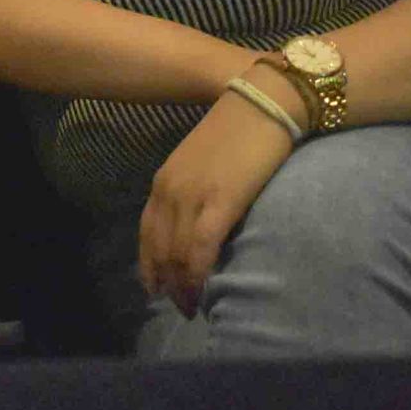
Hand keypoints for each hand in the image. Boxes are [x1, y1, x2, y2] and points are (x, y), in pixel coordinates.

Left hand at [137, 85, 294, 317]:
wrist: (264, 103)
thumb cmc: (240, 131)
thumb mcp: (204, 163)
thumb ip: (194, 191)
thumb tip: (199, 223)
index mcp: (164, 181)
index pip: (146, 232)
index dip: (150, 265)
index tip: (157, 289)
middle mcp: (169, 191)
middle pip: (158, 249)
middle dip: (165, 282)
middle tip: (179, 306)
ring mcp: (191, 196)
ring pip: (176, 254)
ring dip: (181, 286)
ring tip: (192, 306)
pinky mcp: (220, 202)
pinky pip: (199, 249)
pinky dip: (197, 275)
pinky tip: (202, 292)